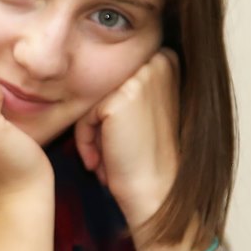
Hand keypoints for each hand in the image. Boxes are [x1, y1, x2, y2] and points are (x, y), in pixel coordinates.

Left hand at [76, 49, 179, 230]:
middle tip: (113, 154)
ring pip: (92, 101)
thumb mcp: (144, 108)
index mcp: (166, 59)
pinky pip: (84, 116)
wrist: (156, 191)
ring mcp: (141, 77)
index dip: (112, 114)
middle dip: (101, 124)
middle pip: (102, 87)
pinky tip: (102, 162)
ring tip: (108, 159)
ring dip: (93, 135)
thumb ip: (126, 85)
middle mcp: (158, 61)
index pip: (114, 78)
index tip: (124, 141)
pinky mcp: (121, 97)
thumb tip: (87, 69)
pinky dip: (85, 142)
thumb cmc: (147, 158)